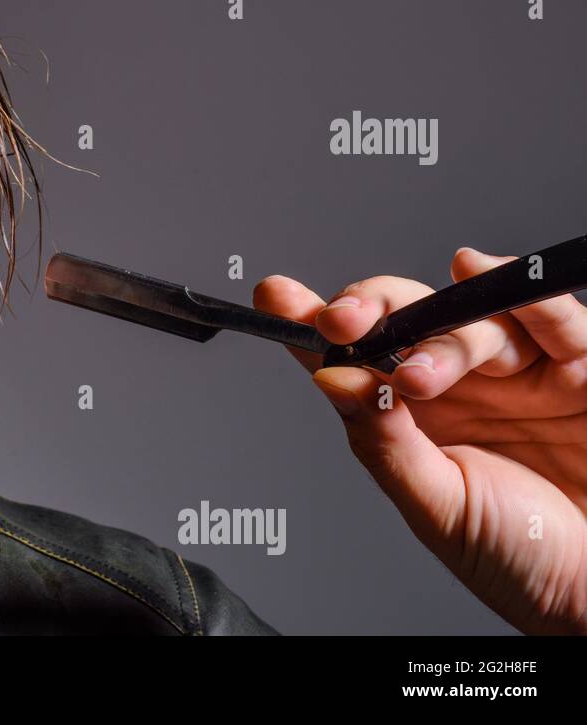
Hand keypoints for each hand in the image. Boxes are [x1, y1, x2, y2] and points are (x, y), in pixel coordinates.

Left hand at [255, 247, 586, 634]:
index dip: (313, 322)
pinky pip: (556, 323)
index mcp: (412, 416)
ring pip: (471, 319)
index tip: (277, 298)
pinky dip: (522, 297)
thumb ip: (384, 441)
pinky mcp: (580, 372)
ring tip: (417, 375)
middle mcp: (462, 385)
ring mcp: (520, 375)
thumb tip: (332, 380)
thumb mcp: (436, 505)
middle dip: (370, 308)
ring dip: (440, 336)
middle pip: (408, 317)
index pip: (353, 355)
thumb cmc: (517, 559)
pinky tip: (476, 274)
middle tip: (341, 322)